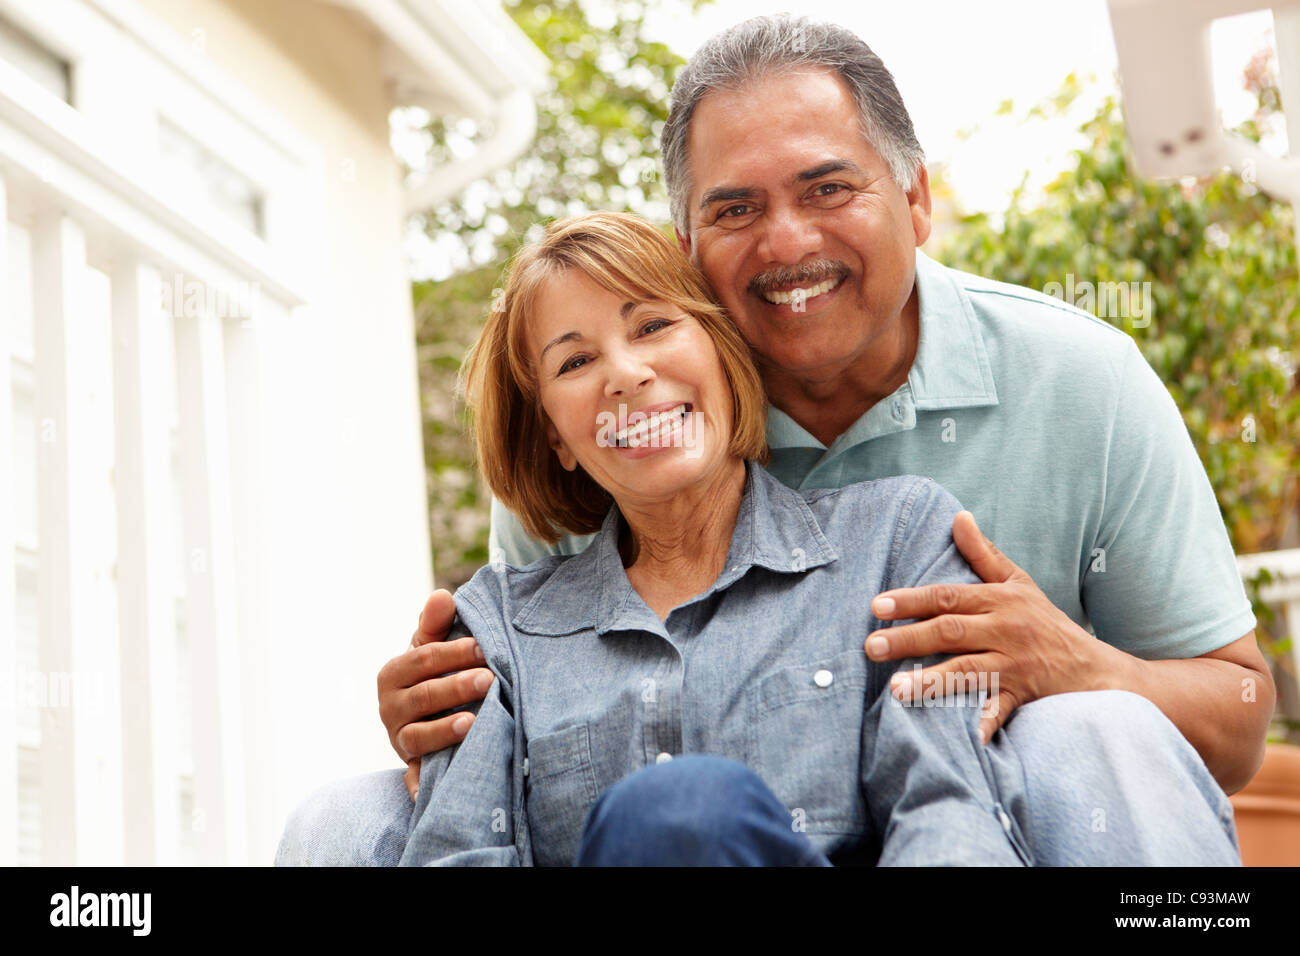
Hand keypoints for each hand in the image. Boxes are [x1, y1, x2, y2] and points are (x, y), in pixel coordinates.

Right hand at [377, 590, 494, 798]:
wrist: (424, 716)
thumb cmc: (433, 674)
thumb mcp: (431, 647)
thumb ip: (436, 624)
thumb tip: (442, 596)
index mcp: (393, 674)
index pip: (422, 660)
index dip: (453, 653)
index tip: (484, 647)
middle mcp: (390, 709)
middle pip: (423, 697)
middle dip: (456, 687)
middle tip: (489, 679)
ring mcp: (400, 740)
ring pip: (419, 737)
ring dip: (444, 731)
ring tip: (473, 722)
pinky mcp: (412, 768)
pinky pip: (414, 779)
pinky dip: (420, 786)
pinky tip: (433, 792)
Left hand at [865, 511, 1108, 743]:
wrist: (1095, 668)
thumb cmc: (1047, 622)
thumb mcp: (1019, 582)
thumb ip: (984, 553)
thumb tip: (958, 517)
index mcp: (1000, 600)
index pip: (948, 596)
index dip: (911, 600)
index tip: (876, 606)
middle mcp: (1006, 630)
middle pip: (951, 631)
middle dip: (908, 639)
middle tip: (871, 646)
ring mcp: (1015, 664)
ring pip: (969, 671)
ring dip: (932, 681)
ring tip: (897, 690)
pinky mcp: (1024, 694)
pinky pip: (1000, 709)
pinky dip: (984, 723)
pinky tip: (964, 737)